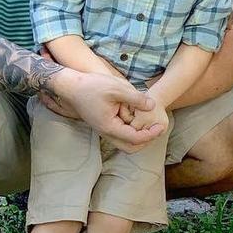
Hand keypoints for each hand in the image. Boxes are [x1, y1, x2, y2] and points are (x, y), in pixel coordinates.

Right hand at [40, 68, 164, 152]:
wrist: (71, 85)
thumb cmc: (92, 86)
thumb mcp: (117, 88)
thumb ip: (136, 98)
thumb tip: (152, 106)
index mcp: (109, 127)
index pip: (135, 138)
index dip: (150, 134)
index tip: (161, 126)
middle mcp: (106, 132)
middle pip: (130, 147)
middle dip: (146, 140)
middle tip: (157, 129)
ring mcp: (104, 128)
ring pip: (125, 141)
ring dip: (138, 135)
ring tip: (149, 122)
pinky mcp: (104, 123)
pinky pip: (120, 132)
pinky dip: (131, 128)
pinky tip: (137, 115)